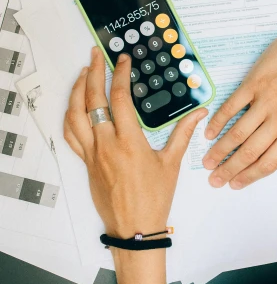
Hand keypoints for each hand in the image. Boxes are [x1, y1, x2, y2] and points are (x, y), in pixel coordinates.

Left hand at [64, 46, 206, 238]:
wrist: (135, 228)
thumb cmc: (154, 199)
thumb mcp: (172, 163)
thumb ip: (183, 133)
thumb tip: (199, 113)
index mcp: (129, 142)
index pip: (120, 99)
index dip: (120, 75)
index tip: (122, 61)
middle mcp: (106, 145)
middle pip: (93, 100)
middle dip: (93, 73)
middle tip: (97, 55)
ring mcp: (92, 154)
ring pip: (75, 115)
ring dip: (77, 90)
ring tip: (83, 73)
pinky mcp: (86, 162)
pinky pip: (71, 134)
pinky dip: (70, 115)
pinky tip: (75, 105)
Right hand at [202, 10, 276, 188]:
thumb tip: (276, 146)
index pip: (269, 162)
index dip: (250, 177)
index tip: (237, 183)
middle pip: (249, 152)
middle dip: (229, 170)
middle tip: (215, 180)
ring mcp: (265, 101)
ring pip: (237, 134)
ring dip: (219, 151)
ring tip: (208, 162)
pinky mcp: (254, 83)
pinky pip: (231, 107)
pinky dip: (218, 122)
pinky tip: (209, 132)